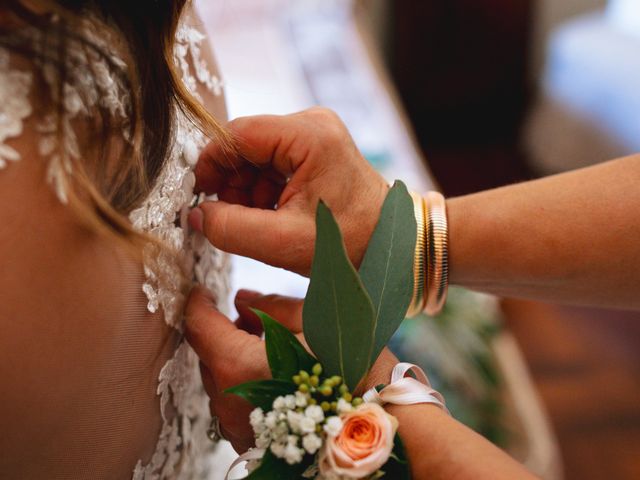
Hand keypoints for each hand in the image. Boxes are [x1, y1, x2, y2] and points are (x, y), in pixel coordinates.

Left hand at [184, 286, 398, 452]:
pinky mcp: (251, 445)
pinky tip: (271, 372)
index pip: (199, 326)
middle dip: (218, 330)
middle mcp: (229, 403)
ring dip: (231, 357)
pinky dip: (243, 383)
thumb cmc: (354, 372)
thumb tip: (242, 300)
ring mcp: (238, 429)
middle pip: (206, 355)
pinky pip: (234, 406)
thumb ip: (270, 306)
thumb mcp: (314, 321)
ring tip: (262, 341)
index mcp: (239, 366)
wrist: (386, 432)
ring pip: (219, 382)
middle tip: (244, 313)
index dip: (197, 303)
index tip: (203, 290)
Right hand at [190, 107, 388, 274]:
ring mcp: (313, 136)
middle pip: (245, 145)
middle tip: (230, 218)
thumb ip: (232, 229)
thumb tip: (196, 215)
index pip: (238, 134)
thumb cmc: (352, 243)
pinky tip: (269, 216)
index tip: (198, 195)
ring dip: (245, 191)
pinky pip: (271, 164)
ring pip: (255, 157)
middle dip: (230, 182)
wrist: (392, 243)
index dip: (211, 163)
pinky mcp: (314, 150)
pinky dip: (261, 191)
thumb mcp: (285, 242)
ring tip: (257, 223)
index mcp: (310, 136)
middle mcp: (311, 125)